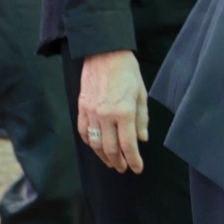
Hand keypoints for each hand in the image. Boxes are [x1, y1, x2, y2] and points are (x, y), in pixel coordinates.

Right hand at [78, 50, 147, 174]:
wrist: (104, 54)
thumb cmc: (127, 72)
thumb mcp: (141, 94)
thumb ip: (142, 119)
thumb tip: (143, 139)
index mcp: (124, 112)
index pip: (128, 144)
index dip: (133, 160)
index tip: (137, 169)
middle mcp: (106, 115)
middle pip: (110, 148)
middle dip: (118, 162)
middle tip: (123, 168)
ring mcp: (91, 112)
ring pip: (95, 143)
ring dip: (103, 156)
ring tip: (111, 162)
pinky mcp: (81, 108)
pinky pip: (84, 131)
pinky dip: (90, 143)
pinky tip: (96, 147)